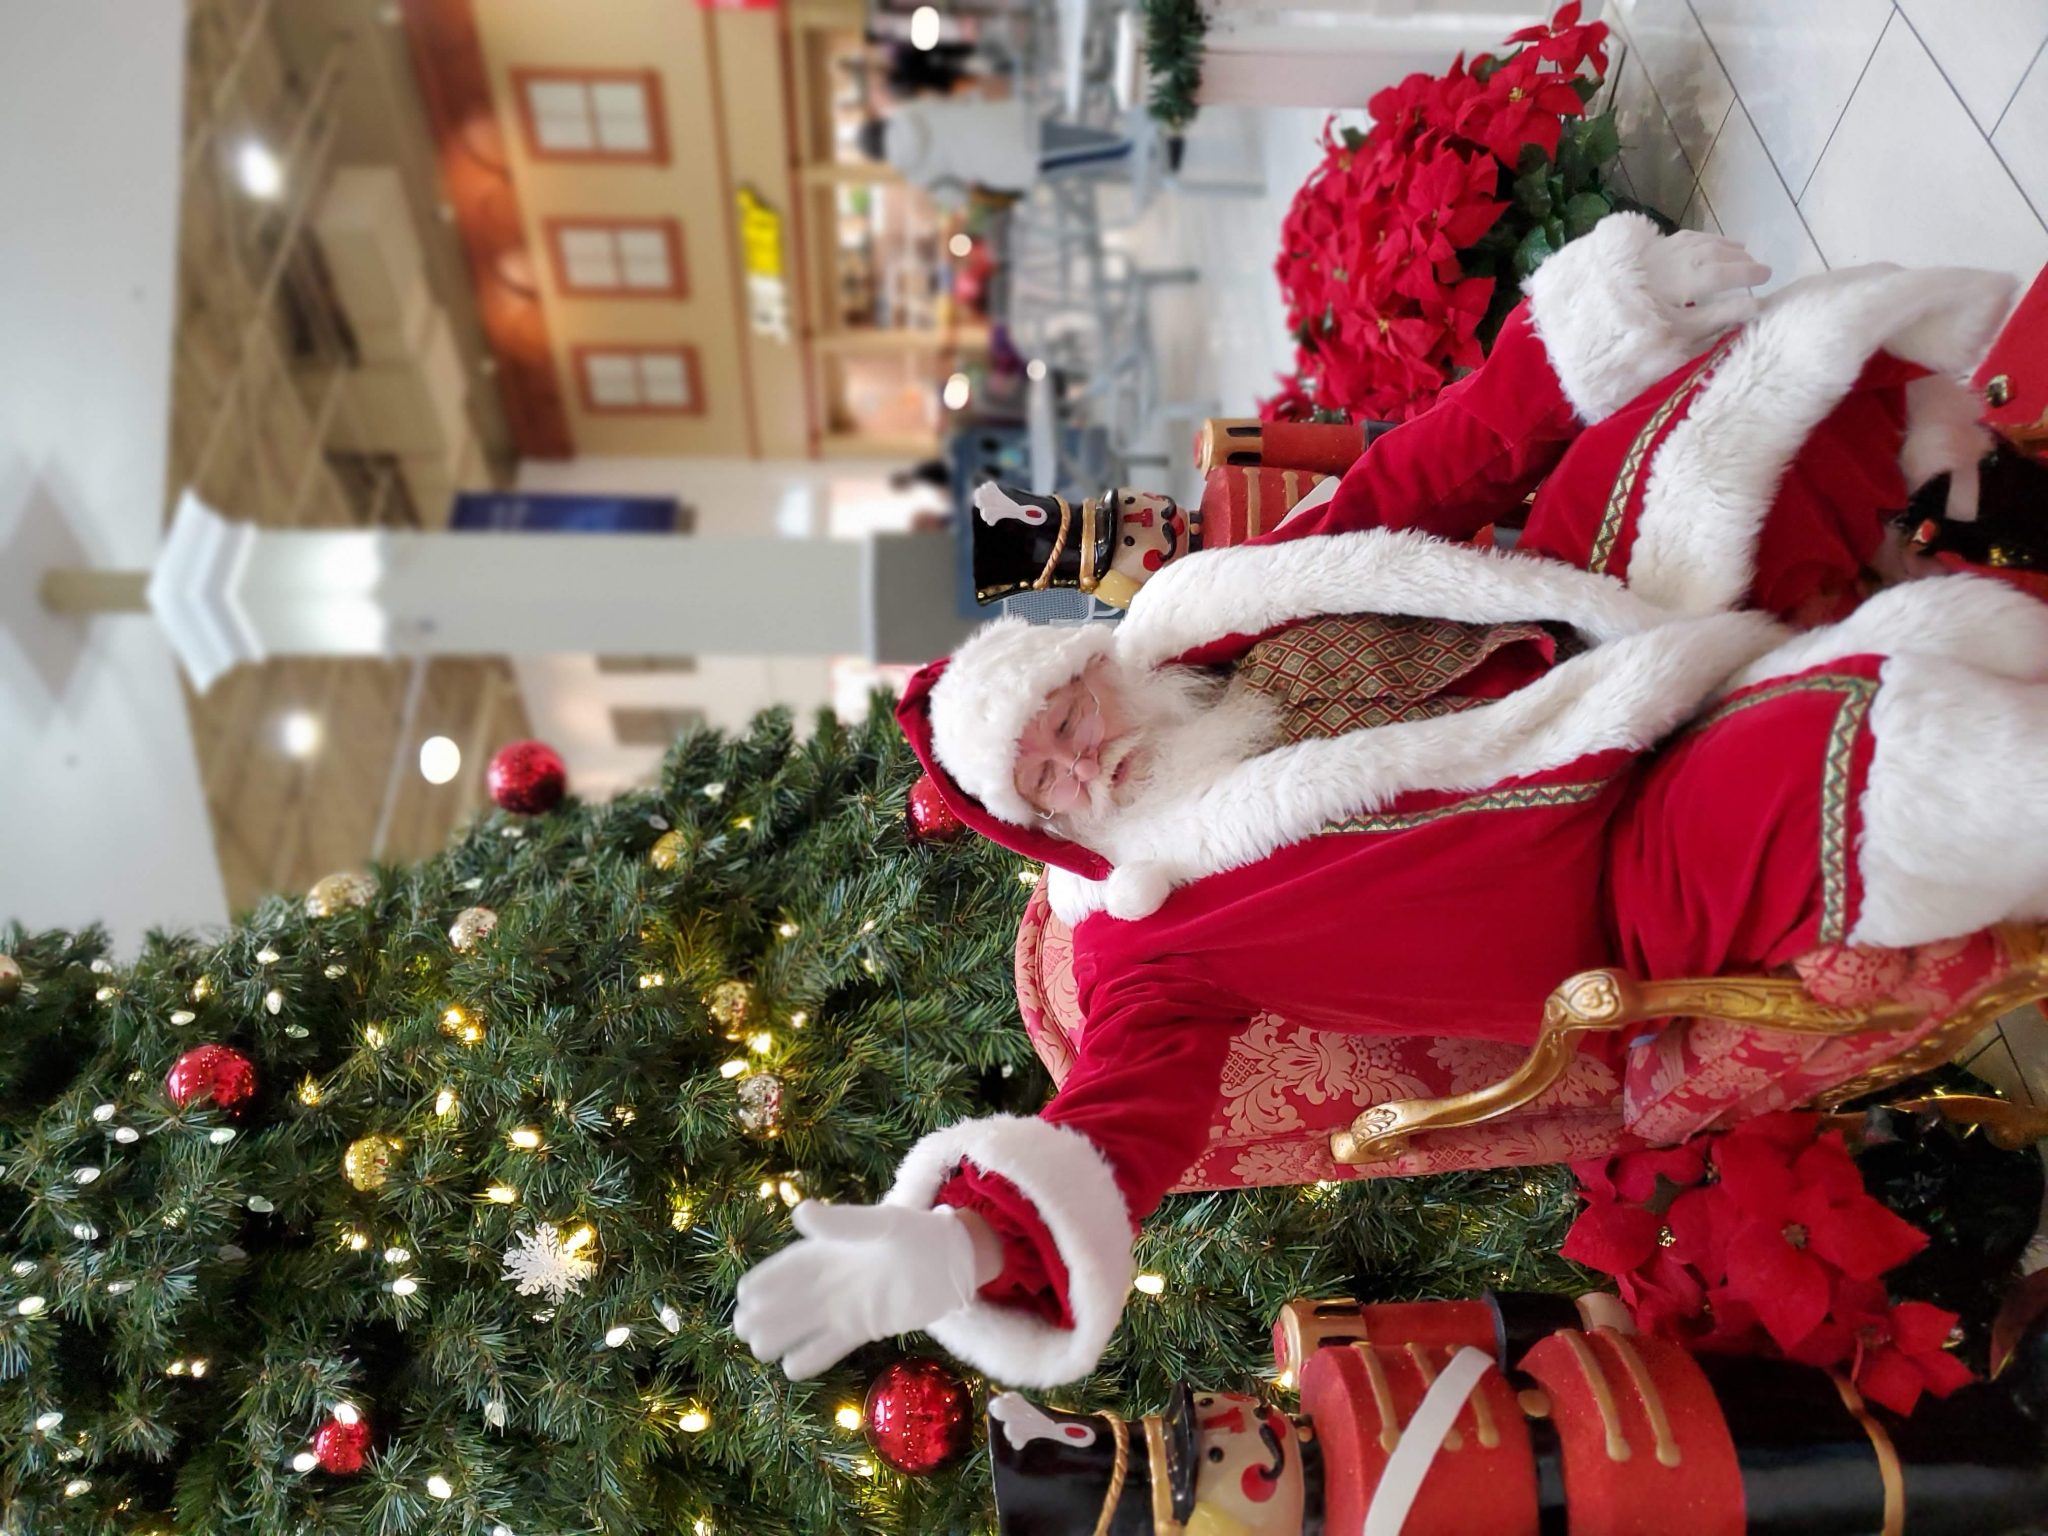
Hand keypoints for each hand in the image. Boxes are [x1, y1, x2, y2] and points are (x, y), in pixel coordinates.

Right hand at [734, 1202, 982, 1378]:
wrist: (955, 1262)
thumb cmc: (917, 1232)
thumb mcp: (882, 1223)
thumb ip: (843, 1222)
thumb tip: (801, 1213)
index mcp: (829, 1250)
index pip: (787, 1266)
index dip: (765, 1280)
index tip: (744, 1294)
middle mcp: (830, 1280)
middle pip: (786, 1299)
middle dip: (763, 1312)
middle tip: (743, 1327)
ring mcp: (844, 1307)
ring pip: (802, 1325)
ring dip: (780, 1336)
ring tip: (759, 1349)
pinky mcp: (862, 1329)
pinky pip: (830, 1346)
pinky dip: (812, 1357)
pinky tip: (792, 1368)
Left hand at [1641, 231, 1771, 348]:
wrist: (1594, 304)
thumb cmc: (1639, 325)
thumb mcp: (1681, 329)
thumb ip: (1719, 317)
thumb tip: (1755, 307)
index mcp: (1691, 279)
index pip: (1729, 273)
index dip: (1750, 273)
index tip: (1769, 276)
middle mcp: (1681, 258)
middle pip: (1719, 254)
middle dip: (1741, 259)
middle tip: (1758, 268)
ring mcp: (1665, 249)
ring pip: (1704, 242)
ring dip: (1726, 246)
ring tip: (1742, 251)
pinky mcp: (1649, 246)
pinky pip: (1687, 237)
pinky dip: (1704, 239)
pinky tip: (1709, 242)